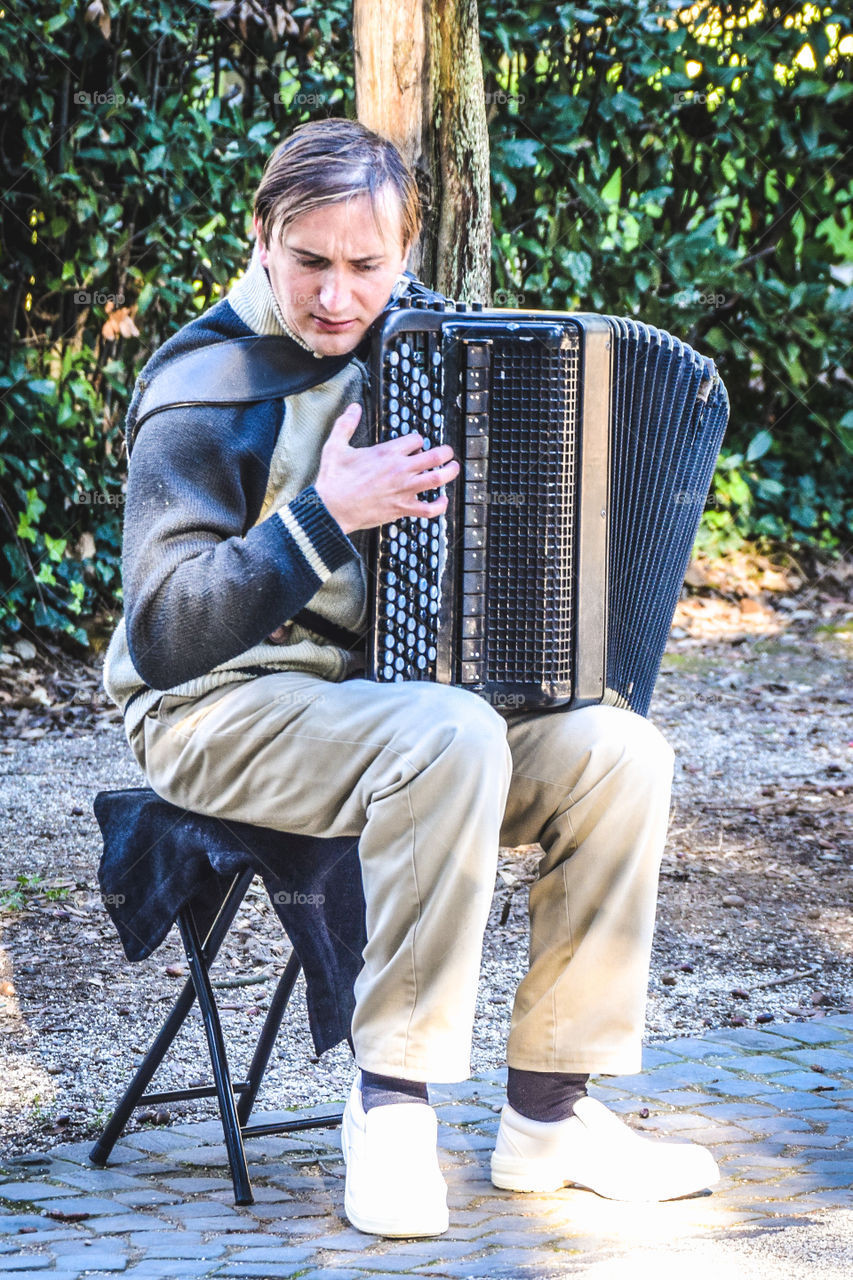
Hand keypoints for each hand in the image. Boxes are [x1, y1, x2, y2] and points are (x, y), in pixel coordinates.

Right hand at [314, 403, 459, 534]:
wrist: (331, 508)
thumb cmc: (333, 479)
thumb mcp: (336, 446)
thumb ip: (346, 424)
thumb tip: (353, 408)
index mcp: (387, 452)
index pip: (416, 440)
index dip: (418, 441)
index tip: (416, 445)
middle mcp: (400, 469)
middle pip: (435, 456)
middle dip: (446, 452)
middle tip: (448, 452)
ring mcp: (404, 489)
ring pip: (437, 479)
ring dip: (450, 473)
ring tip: (454, 468)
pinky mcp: (402, 508)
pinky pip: (429, 509)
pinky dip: (440, 505)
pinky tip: (442, 500)